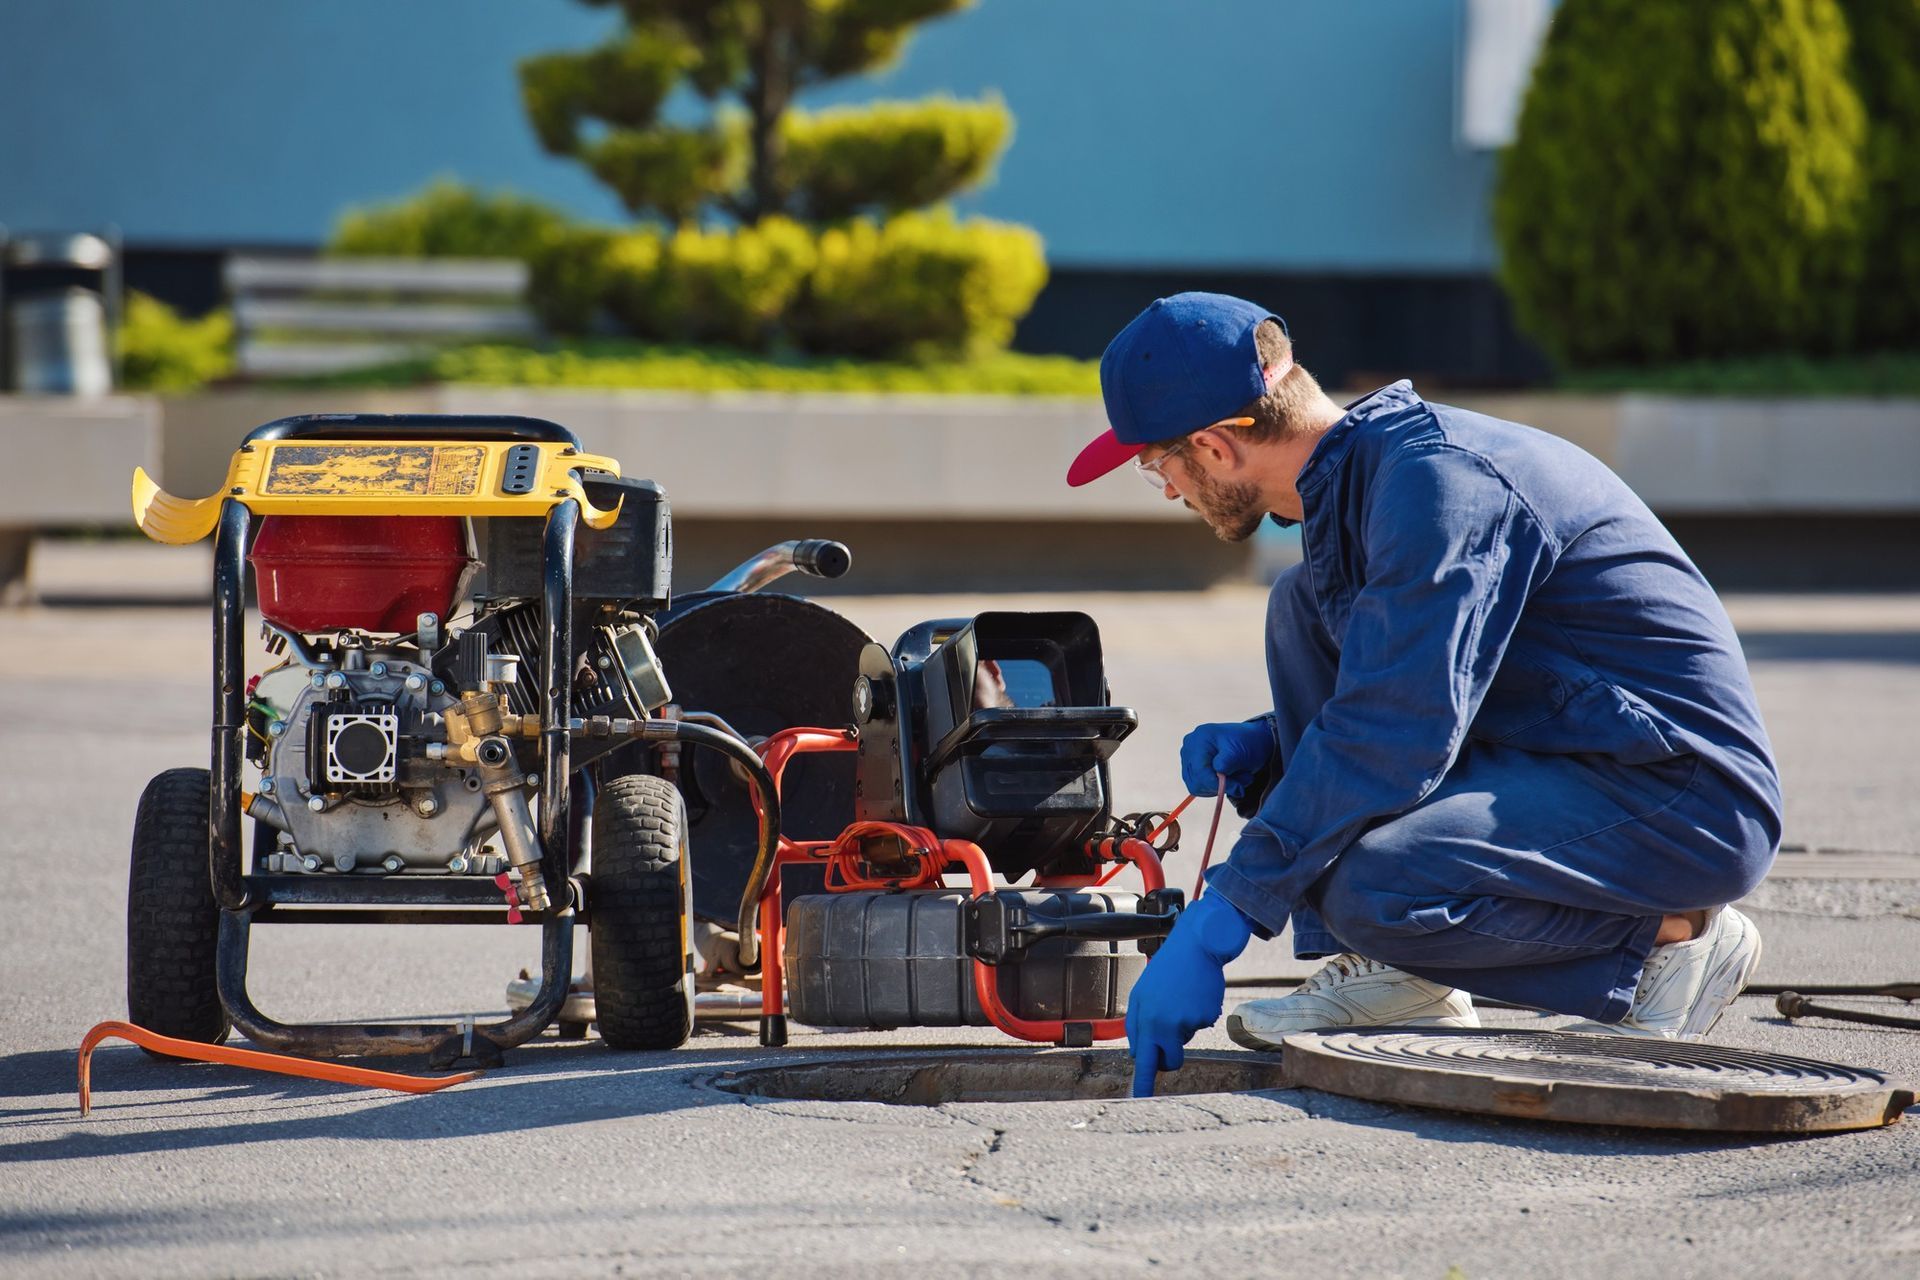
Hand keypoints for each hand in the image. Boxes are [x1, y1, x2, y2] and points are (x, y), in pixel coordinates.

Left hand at [1127, 892, 1254, 1096]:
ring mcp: (1186, 1021)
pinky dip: (1199, 1014)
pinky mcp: (1205, 1016)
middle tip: (1172, 1038)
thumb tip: (1140, 1054)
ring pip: (1185, 1042)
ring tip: (1181, 1000)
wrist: (1196, 945)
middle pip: (1168, 1061)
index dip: (1143, 1083)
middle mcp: (1163, 1023)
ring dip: (1184, 1030)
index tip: (1139, 1100)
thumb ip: (1139, 1024)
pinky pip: (1201, 1026)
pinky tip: (1195, 994)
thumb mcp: (1143, 994)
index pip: (1142, 1059)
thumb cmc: (1168, 970)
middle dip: (1170, 1059)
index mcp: (1145, 1018)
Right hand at [1179, 720, 1272, 800]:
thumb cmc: (1247, 743)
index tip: (1237, 788)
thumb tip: (1219, 776)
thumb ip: (1228, 763)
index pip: (1200, 770)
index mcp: (1200, 738)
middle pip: (1196, 780)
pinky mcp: (1192, 768)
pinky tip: (1227, 778)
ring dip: (1219, 787)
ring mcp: (1189, 758)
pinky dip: (1214, 787)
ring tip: (1237, 778)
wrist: (1252, 740)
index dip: (1216, 784)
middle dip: (1219, 786)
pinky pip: (1198, 787)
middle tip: (1239, 782)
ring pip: (1196, 786)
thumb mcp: (1241, 752)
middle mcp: (1190, 747)